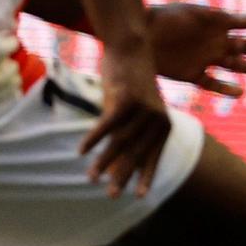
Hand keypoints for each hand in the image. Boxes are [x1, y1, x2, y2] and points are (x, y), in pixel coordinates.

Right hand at [82, 41, 171, 198]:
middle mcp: (158, 120)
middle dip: (122, 176)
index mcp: (164, 125)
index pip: (153, 157)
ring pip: (119, 142)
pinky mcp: (127, 99)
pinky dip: (93, 138)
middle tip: (111, 196)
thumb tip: (118, 162)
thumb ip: (131, 133)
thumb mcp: (137, 110)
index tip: (139, 197)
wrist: (131, 48)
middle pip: (135, 154)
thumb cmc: (131, 83)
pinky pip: (106, 125)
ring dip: (103, 162)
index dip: (145, 177)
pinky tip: (81, 152)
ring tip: (91, 179)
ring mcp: (144, 110)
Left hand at [148, 4, 245, 96]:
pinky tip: (240, 92)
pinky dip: (226, 88)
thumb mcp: (184, 11)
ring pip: (236, 65)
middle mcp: (215, 40)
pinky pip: (213, 82)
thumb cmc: (161, 17)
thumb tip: (215, 10)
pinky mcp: (193, 74)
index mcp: (216, 21)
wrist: (138, 36)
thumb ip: (203, 14)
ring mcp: (206, 58)